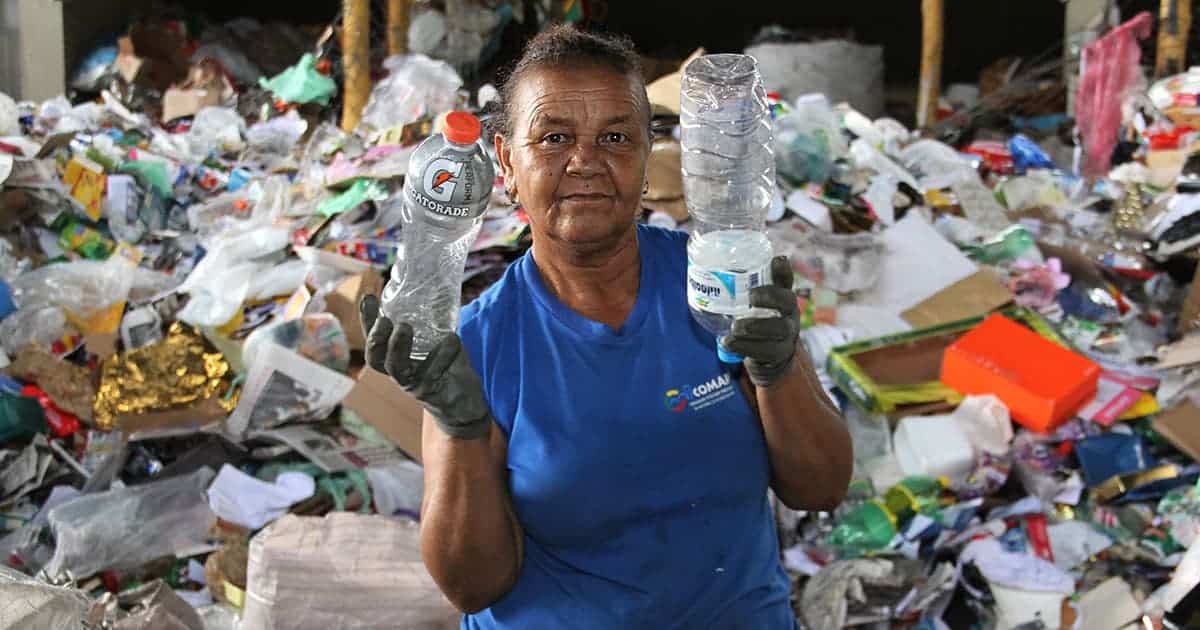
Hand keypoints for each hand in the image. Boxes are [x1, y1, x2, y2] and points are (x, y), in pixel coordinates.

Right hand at [359, 295, 491, 439]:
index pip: (374, 340)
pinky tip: (453, 339)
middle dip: (376, 338)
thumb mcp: (438, 342)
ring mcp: (413, 384)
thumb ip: (433, 323)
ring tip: (405, 327)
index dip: (367, 321)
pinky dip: (443, 354)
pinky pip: (433, 373)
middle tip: (385, 320)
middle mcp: (399, 373)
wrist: (464, 404)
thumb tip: (437, 286)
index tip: (369, 297)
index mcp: (395, 359)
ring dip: (398, 346)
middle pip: (375, 358)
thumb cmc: (448, 369)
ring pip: (396, 368)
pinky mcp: (431, 392)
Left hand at [722, 256, 799, 387]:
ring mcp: (786, 339)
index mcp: (786, 301)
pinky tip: (727, 342)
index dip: (782, 274)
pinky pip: (762, 352)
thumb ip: (760, 282)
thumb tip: (763, 258)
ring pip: (775, 332)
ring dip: (751, 328)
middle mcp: (790, 318)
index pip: (787, 285)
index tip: (772, 264)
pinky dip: (741, 346)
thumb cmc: (764, 321)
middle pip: (786, 307)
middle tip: (749, 300)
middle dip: (767, 301)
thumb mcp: (764, 302)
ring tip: (733, 327)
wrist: (772, 359)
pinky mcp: (775, 357)